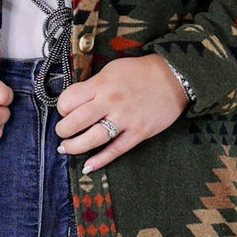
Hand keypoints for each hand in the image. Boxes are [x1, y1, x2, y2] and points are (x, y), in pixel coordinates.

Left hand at [55, 53, 189, 173]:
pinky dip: (100, 160)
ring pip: (92, 139)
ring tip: (66, 148)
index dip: (62, 108)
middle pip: (76, 122)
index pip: (69, 100)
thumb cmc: (140, 73)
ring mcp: (125, 119)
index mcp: (102, 84)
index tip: (65, 111)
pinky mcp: (138, 133)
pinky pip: (115, 150)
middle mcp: (111, 102)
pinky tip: (87, 166)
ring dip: (75, 147)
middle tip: (63, 132)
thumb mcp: (111, 70)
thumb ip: (93, 86)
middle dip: (63, 130)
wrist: (173, 78)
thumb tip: (74, 103)